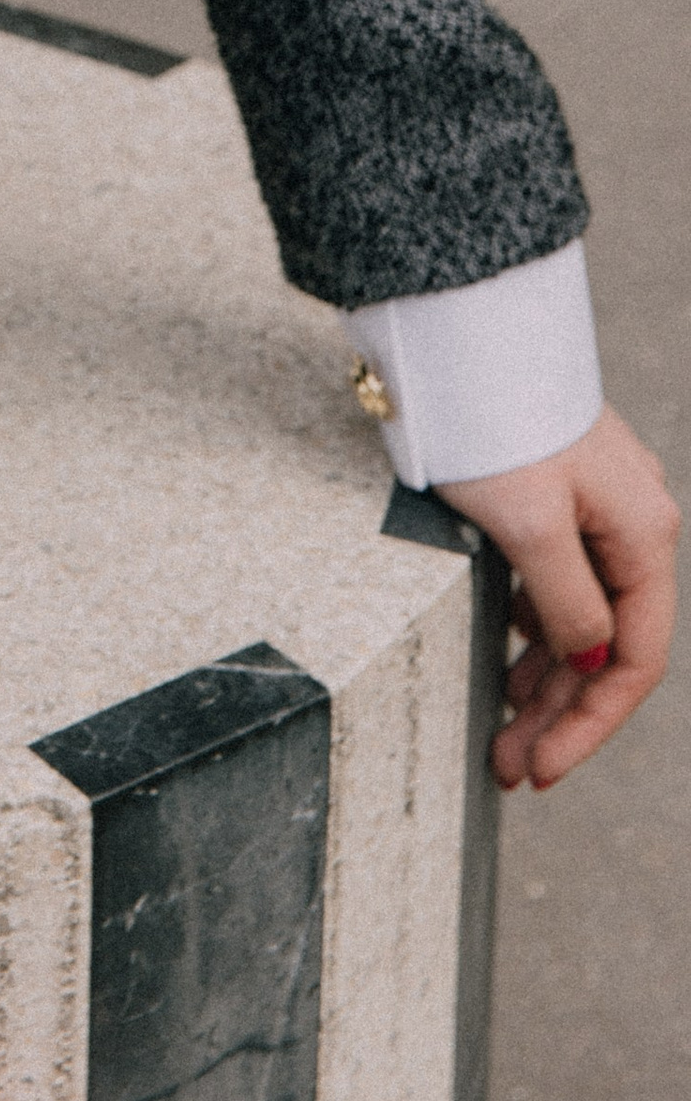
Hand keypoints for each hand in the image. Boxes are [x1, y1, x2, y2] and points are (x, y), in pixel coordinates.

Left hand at [441, 402, 677, 790]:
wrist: (458, 330)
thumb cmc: (493, 421)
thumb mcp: (528, 527)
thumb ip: (566, 604)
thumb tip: (585, 658)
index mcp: (642, 533)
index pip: (633, 659)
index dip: (590, 725)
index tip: (543, 769)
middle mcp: (630, 520)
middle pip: (604, 645)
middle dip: (560, 714)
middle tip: (509, 765)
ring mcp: (593, 504)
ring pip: (579, 615)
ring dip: (544, 678)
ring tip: (502, 729)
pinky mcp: (554, 490)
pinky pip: (557, 580)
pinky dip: (533, 627)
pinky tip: (508, 657)